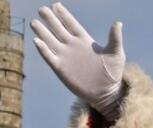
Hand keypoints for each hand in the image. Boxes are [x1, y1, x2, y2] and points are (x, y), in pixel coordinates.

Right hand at [31, 3, 125, 119]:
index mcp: (84, 40)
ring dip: (43, 32)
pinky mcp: (61, 69)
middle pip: (58, 29)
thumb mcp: (116, 53)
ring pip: (51, 41)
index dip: (63, 14)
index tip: (56, 4)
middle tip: (42, 9)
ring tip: (34, 22)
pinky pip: (50, 57)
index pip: (71, 24)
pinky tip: (36, 41)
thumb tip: (118, 23)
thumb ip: (115, 38)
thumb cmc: (113, 73)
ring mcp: (66, 57)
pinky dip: (43, 50)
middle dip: (50, 19)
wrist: (106, 93)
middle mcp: (72, 46)